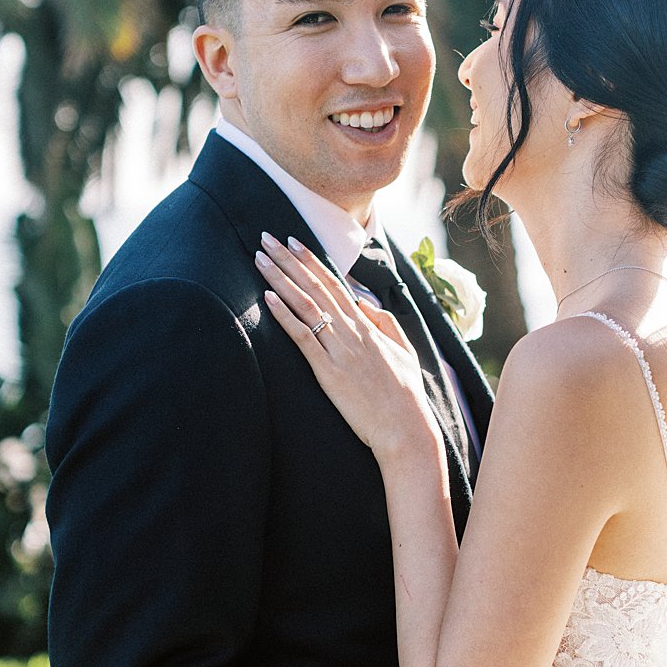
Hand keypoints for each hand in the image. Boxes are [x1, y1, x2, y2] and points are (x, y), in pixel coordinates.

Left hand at [256, 234, 436, 461]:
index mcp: (368, 326)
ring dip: (281, 279)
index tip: (293, 241)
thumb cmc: (406, 395)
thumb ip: (386, 324)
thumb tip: (364, 304)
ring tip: (260, 259)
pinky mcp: (329, 371)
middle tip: (266, 238)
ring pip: (306, 305)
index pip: (335, 285)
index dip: (312, 261)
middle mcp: (353, 331)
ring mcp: (340, 350)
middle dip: (289, 260)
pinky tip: (268, 298)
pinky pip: (303, 337)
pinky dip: (285, 316)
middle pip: (315, 287)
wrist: (406, 428)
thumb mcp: (404, 352)